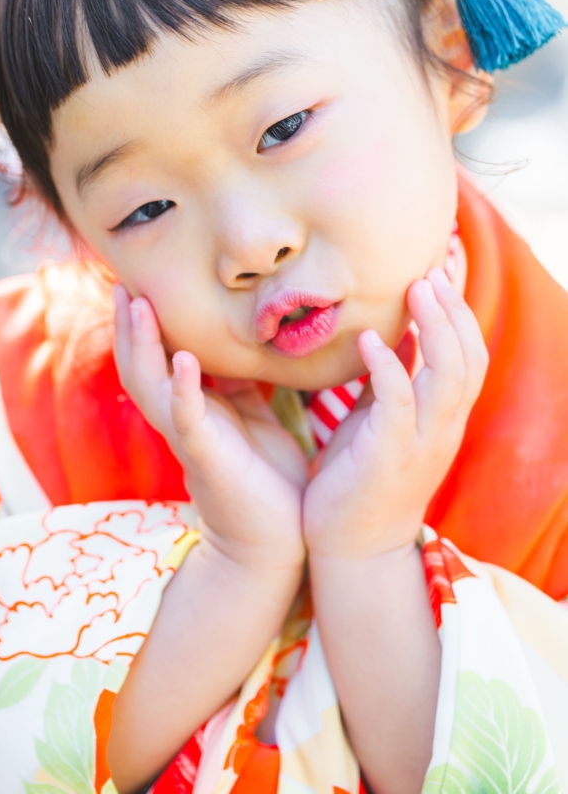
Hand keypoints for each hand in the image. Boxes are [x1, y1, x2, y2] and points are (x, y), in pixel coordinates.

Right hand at [114, 287, 306, 571]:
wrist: (275, 542)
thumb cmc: (265, 481)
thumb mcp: (252, 420)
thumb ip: (237, 389)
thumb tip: (236, 351)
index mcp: (192, 411)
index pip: (156, 360)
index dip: (144, 326)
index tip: (140, 284)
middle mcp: (180, 421)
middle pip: (139, 366)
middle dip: (129, 326)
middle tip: (124, 281)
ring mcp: (189, 439)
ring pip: (150, 385)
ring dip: (142, 345)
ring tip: (137, 304)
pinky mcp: (206, 458)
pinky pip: (187, 419)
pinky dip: (182, 389)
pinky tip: (180, 360)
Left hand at [303, 268, 487, 559]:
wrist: (351, 549)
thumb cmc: (361, 478)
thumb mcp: (382, 420)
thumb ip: (395, 380)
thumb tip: (398, 332)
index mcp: (442, 420)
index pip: (469, 359)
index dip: (459, 316)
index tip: (436, 276)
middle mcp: (442, 430)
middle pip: (468, 360)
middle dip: (453, 312)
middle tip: (428, 272)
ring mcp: (420, 445)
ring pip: (448, 377)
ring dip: (434, 328)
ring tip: (414, 289)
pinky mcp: (388, 457)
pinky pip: (397, 403)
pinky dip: (387, 366)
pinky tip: (370, 338)